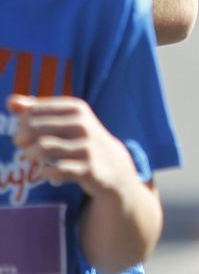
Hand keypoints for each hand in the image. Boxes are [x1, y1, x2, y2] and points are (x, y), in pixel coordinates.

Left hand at [7, 94, 139, 197]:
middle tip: (23, 146)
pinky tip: (48, 172)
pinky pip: (55, 171)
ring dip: (29, 155)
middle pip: (33, 128)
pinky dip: (46, 172)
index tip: (23, 131)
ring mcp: (86, 147)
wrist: (113, 164)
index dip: (21, 123)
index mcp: (76, 108)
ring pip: (42, 148)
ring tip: (29, 157)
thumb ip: (37, 109)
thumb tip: (10, 101)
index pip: (32, 111)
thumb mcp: (65, 119)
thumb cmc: (80, 138)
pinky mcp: (88, 169)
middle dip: (21, 139)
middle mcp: (82, 124)